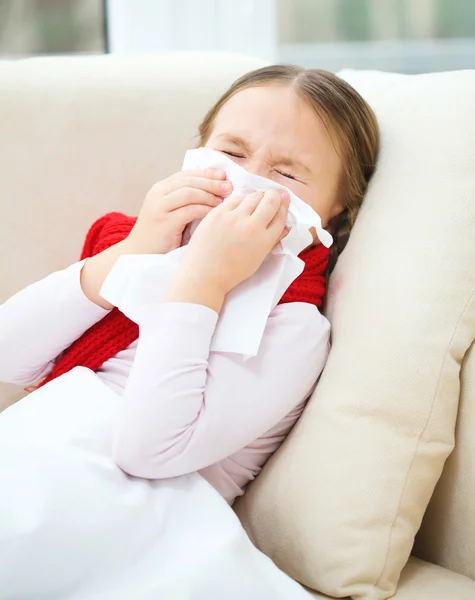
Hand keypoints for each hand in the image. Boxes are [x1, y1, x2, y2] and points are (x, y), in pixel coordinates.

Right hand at [125, 169, 232, 254]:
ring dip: (209, 195)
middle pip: (189, 181)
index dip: (207, 173)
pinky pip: (188, 210)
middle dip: (211, 182)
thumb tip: (217, 191)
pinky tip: (214, 213)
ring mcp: (159, 207)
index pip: (187, 174)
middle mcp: (158, 194)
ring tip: (223, 201)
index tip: (224, 175)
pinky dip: (204, 210)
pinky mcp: (164, 222)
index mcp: (161, 188)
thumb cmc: (163, 235)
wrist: (140, 254)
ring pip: (189, 193)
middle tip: (228, 187)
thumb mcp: (173, 212)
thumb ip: (187, 201)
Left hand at [162, 189, 289, 311]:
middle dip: (275, 195)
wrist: (203, 274)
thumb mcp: (257, 260)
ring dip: (258, 196)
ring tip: (257, 200)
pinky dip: (241, 200)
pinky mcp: (218, 213)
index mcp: (264, 241)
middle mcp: (252, 227)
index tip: (283, 200)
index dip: (284, 206)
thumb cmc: (231, 271)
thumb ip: (272, 241)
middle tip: (273, 195)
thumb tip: (285, 227)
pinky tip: (241, 204)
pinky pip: (235, 199)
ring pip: (253, 196)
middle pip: (270, 201)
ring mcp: (234, 218)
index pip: (280, 216)